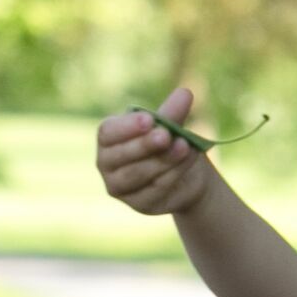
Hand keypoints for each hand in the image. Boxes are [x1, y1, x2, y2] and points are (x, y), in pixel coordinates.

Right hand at [97, 86, 211, 215]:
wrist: (185, 173)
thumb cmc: (168, 142)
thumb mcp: (170, 125)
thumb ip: (173, 113)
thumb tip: (185, 93)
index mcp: (108, 138)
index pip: (108, 134)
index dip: (127, 128)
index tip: (149, 119)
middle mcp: (107, 164)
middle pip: (119, 156)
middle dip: (144, 145)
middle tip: (166, 134)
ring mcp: (120, 187)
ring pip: (138, 174)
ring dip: (163, 159)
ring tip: (185, 146)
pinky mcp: (140, 204)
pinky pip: (155, 189)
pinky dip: (174, 173)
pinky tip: (189, 159)